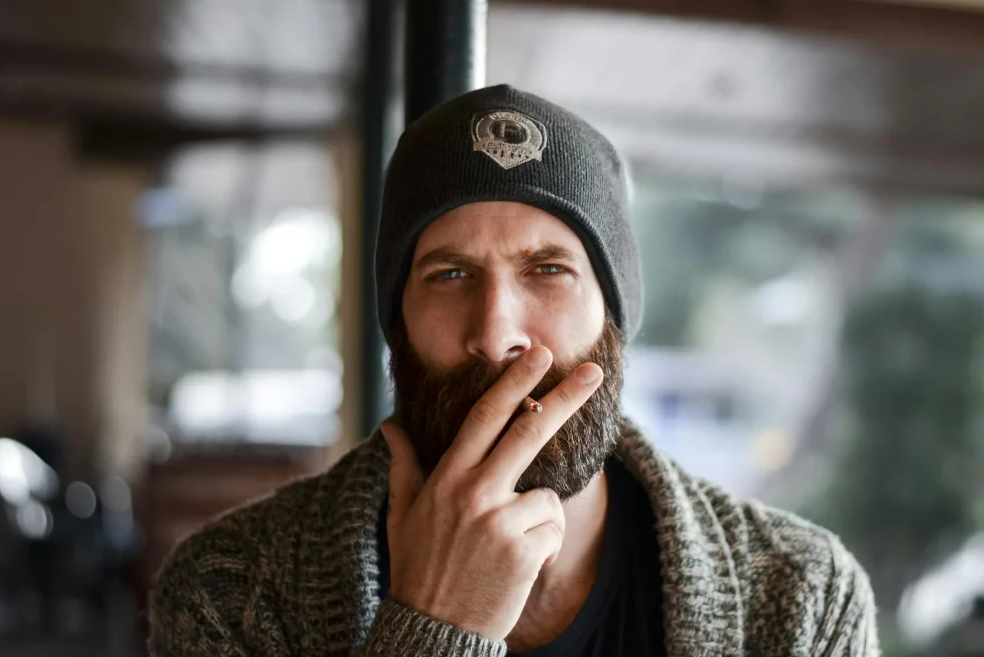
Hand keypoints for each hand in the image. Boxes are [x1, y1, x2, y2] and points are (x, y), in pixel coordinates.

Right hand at [380, 346, 603, 640]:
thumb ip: (404, 465)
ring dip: (538, 520)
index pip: (485, 416)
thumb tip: (390, 426)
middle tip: (593, 371)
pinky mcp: (523, 551)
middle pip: (529, 431)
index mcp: (446, 478)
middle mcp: (473, 492)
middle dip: (564, 397)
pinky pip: (553, 532)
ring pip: (547, 496)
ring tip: (506, 550)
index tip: (539, 355)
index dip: (514, 383)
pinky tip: (517, 568)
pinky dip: (544, 548)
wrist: (430, 630)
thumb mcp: (402, 514)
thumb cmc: (418, 568)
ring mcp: (499, 521)